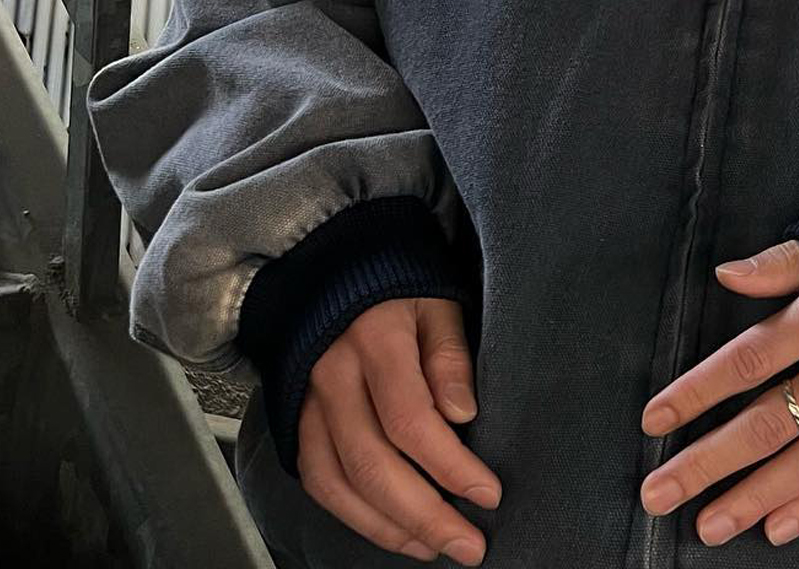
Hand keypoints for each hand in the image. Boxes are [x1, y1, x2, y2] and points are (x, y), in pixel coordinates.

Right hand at [295, 296, 500, 564]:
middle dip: (424, 516)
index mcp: (375, 338)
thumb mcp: (437, 300)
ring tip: (434, 547)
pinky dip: (352, 515)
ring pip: (340, 483)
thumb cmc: (397, 283)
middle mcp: (334, 376)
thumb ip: (449, 354)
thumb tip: (463, 413)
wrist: (331, 271)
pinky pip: (317, 480)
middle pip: (373, 464)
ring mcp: (309, 401)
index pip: (411, 420)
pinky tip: (390, 528)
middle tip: (468, 545)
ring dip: (389, 527)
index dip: (450, 466)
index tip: (488, 493)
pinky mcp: (297, 419)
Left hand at [638, 241, 798, 546]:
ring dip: (754, 497)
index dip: (698, 393)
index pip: (749, 361)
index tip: (654, 420)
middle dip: (708, 462)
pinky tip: (776, 526)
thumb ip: (780, 264)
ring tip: (707, 525)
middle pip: (770, 422)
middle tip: (658, 493)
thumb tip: (723, 274)